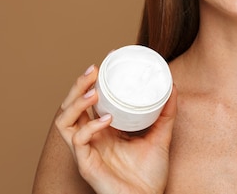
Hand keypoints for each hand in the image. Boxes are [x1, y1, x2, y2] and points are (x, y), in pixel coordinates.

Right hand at [55, 65, 176, 193]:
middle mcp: (90, 139)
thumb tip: (172, 86)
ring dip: (75, 103)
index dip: (90, 81)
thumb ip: (166, 113)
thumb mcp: (160, 136)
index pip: (88, 101)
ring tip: (93, 90)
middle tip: (94, 69)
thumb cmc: (149, 175)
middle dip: (78, 85)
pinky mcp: (85, 165)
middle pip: (70, 107)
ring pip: (64, 121)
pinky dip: (90, 127)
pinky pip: (78, 142)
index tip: (104, 61)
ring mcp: (85, 152)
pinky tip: (107, 120)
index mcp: (102, 131)